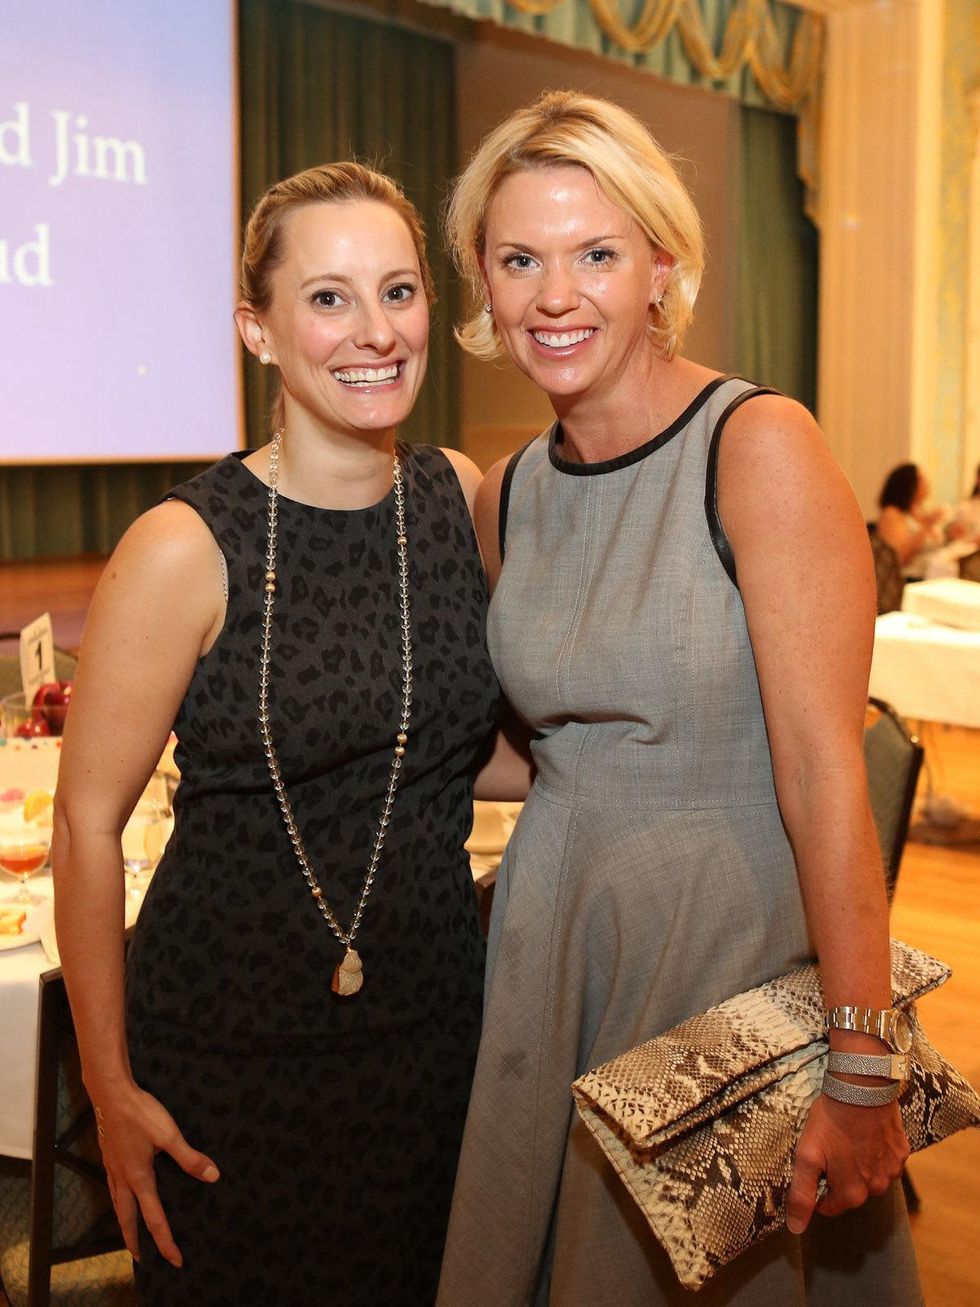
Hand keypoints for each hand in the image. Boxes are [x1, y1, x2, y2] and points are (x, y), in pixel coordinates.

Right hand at [94, 1083, 219, 1266]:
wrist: (111, 1094)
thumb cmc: (141, 1113)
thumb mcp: (169, 1134)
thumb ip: (189, 1158)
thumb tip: (212, 1176)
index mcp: (140, 1178)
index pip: (155, 1218)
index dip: (165, 1241)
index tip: (175, 1260)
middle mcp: (123, 1178)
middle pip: (128, 1219)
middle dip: (135, 1241)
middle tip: (140, 1260)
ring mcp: (113, 1168)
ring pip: (117, 1205)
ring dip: (124, 1223)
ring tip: (129, 1234)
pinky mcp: (109, 1157)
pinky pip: (112, 1188)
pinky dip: (117, 1201)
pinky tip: (120, 1194)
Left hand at [785, 1093, 908, 1234]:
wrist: (862, 1088)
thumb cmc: (831, 1122)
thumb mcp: (807, 1157)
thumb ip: (802, 1195)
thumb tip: (796, 1228)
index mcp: (852, 1194)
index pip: (829, 1206)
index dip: (818, 1186)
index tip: (815, 1163)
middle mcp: (876, 1188)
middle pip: (851, 1191)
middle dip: (839, 1175)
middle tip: (829, 1147)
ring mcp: (892, 1170)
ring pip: (869, 1176)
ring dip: (858, 1164)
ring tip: (847, 1138)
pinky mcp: (902, 1151)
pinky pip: (885, 1159)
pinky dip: (875, 1151)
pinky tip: (865, 1132)